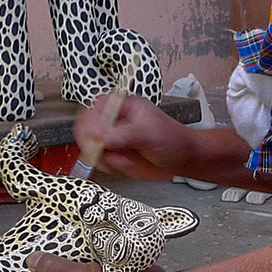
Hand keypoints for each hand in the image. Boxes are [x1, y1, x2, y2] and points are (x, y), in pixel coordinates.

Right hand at [74, 94, 194, 180]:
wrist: (183, 159)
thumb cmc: (173, 139)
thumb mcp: (149, 134)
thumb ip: (124, 134)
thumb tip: (100, 136)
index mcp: (124, 105)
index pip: (97, 107)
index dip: (91, 122)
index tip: (95, 138)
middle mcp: (116, 120)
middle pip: (87, 127)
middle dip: (93, 142)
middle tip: (104, 152)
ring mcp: (114, 137)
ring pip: (92, 146)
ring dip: (104, 157)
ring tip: (123, 159)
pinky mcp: (115, 153)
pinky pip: (100, 160)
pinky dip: (108, 165)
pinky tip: (123, 164)